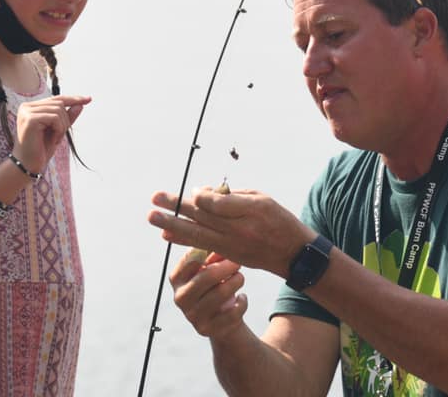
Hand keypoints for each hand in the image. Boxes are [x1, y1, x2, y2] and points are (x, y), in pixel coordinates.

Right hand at [13, 94, 90, 174]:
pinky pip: (54, 118)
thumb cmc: (41, 149)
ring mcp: (27, 112)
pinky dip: (59, 130)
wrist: (29, 165)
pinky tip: (53, 140)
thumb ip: (67, 117)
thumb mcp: (58, 130)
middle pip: (59, 103)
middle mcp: (27, 106)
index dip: (74, 99)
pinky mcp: (29, 119)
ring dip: (62, 127)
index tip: (89, 99)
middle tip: (59, 136)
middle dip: (66, 121)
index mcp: (31, 107)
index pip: (56, 98)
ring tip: (55, 139)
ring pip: (58, 110)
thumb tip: (80, 104)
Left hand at [148, 187, 313, 278]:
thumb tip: (200, 194)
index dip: (201, 196)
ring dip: (172, 225)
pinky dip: (183, 240)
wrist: (294, 254)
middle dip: (176, 207)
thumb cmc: (278, 219)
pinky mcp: (229, 255)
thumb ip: (232, 196)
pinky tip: (166, 235)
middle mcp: (239, 230)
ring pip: (197, 234)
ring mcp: (232, 245)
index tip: (191, 191)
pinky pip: (201, 247)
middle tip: (154, 198)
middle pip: (202, 217)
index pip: (218, 203)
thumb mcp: (261, 199)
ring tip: (153, 217)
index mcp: (250, 211)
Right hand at [169, 252, 247, 338]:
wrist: (221, 321)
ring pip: (220, 293)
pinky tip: (242, 298)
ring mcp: (192, 316)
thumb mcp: (211, 269)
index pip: (190, 260)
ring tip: (240, 278)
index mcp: (176, 278)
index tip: (225, 249)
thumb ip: (214, 255)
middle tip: (238, 263)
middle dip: (227, 267)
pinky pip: (232, 312)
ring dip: (236, 282)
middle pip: (206, 277)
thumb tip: (223, 246)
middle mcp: (180, 297)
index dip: (211, 253)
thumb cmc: (215, 286)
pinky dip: (242, 302)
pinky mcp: (207, 329)